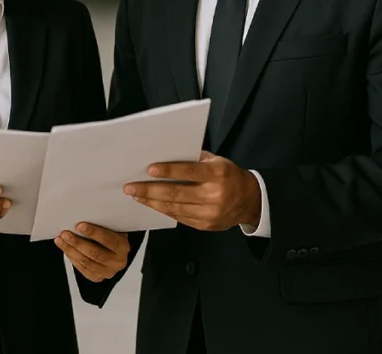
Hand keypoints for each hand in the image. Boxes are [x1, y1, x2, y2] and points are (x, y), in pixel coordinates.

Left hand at [54, 223, 129, 281]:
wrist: (114, 251)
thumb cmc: (110, 235)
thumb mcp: (112, 228)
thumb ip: (103, 225)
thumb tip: (83, 216)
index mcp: (123, 246)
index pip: (108, 239)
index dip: (94, 233)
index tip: (80, 226)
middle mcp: (118, 261)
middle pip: (96, 253)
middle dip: (78, 243)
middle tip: (65, 234)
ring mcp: (108, 271)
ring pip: (86, 262)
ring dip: (71, 250)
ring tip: (60, 240)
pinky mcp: (98, 278)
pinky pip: (83, 269)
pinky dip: (72, 259)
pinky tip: (66, 249)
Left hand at [124, 151, 260, 231]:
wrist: (250, 201)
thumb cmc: (229, 175)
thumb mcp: (217, 161)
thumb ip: (194, 159)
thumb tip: (165, 155)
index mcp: (218, 174)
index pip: (189, 172)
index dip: (168, 171)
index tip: (148, 170)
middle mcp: (214, 195)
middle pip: (176, 193)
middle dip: (150, 190)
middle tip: (130, 187)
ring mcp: (210, 213)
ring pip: (175, 208)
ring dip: (152, 202)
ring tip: (136, 196)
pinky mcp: (205, 225)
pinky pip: (179, 218)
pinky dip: (163, 211)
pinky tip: (151, 205)